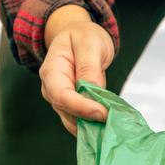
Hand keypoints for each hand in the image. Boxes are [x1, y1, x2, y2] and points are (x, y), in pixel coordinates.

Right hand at [39, 5, 114, 135]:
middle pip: (66, 112)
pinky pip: (81, 121)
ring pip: (73, 121)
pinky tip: (108, 126)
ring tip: (113, 127)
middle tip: (113, 125)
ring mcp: (61, 100)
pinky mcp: (72, 107)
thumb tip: (93, 92)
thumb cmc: (82, 36)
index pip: (61, 95)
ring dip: (92, 127)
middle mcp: (52, 89)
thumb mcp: (89, 43)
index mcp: (52, 70)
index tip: (102, 113)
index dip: (81, 107)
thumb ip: (89, 67)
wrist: (77, 36)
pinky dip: (94, 126)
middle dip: (89, 121)